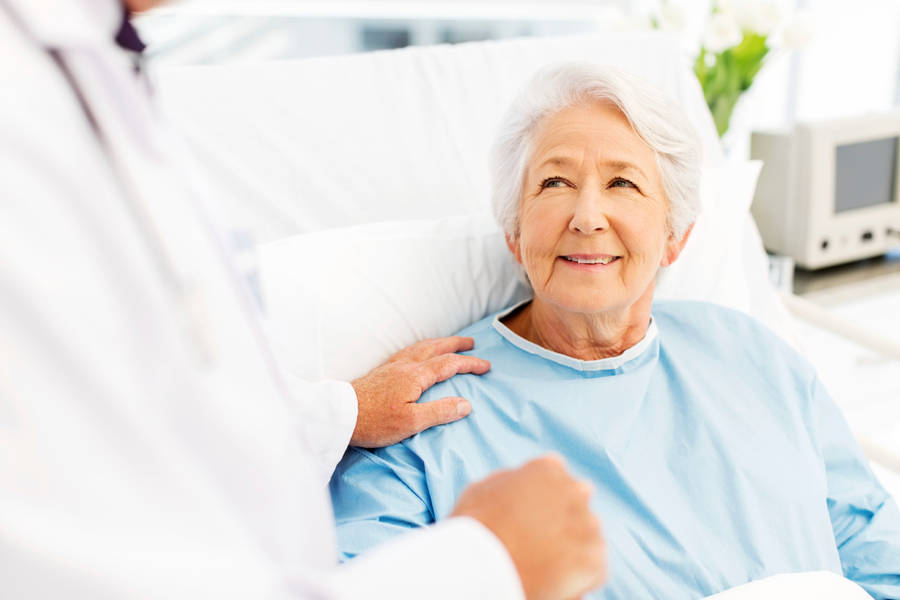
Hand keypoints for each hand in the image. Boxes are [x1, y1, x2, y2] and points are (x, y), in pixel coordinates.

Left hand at [349, 336, 489, 447]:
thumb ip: (440, 412)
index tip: (486, 365)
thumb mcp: (411, 422)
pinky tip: (416, 353)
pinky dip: (420, 347)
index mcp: (415, 376)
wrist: (339, 415)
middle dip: (455, 344)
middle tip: (471, 342)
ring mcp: (391, 367)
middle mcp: (404, 366)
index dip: (469, 364)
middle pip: (435, 348)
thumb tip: (466, 404)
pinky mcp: (380, 372)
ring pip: (420, 347)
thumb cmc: (375, 421)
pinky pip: (406, 352)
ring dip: (437, 343)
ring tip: (447, 343)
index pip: (449, 365)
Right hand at [451, 455, 606, 599]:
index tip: (531, 514)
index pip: (555, 474)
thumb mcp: (484, 488)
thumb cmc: (474, 528)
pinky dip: (578, 577)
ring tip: (542, 565)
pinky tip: (552, 581)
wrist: (482, 566)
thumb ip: (512, 482)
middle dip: (563, 518)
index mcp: (548, 469)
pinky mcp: (595, 560)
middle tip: (538, 541)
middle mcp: (575, 491)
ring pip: (587, 535)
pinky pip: (593, 569)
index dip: (542, 497)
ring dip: (572, 546)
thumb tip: (521, 485)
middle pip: (576, 502)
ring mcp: (588, 525)